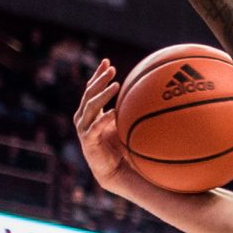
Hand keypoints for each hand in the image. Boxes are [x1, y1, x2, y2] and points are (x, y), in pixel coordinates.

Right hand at [74, 60, 130, 189]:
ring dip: (102, 94)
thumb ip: (129, 110)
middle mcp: (83, 117)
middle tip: (111, 69)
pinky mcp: (88, 141)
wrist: (113, 170)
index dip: (98, 75)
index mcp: (90, 112)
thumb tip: (149, 95)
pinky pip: (95, 127)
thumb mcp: (125, 124)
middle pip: (89, 93)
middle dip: (100, 80)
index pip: (92, 88)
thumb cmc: (120, 147)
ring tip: (115, 85)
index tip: (107, 61)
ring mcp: (84, 128)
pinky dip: (104, 119)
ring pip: (90, 106)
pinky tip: (113, 112)